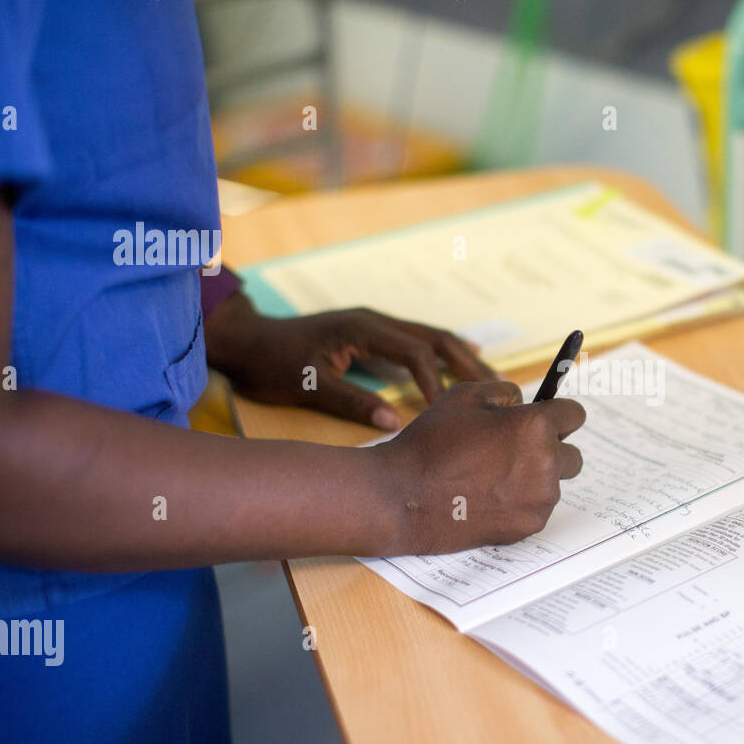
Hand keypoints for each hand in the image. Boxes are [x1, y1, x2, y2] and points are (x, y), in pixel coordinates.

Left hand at [205, 292, 496, 428]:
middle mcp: (374, 320)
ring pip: (431, 337)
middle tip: (498, 388)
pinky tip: (465, 361)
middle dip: (466, 364)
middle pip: (434, 338)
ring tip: (492, 379)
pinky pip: (419, 340)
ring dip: (461, 357)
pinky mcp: (372, 333)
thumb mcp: (308, 387)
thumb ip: (352, 403)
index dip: (434, 381)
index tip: (447, 409)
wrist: (246, 339)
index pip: (414, 352)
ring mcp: (375, 324)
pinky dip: (444, 354)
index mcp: (362, 329)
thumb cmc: (271, 363)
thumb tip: (393, 423)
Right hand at [370, 380, 585, 554]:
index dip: (559, 414)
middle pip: (572, 455)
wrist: (404, 497)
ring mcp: (540, 499)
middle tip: (517, 451)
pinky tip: (488, 498)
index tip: (549, 419)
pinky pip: (537, 508)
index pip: (574, 415)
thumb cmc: (432, 442)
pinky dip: (521, 503)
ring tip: (493, 477)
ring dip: (535, 478)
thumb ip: (504, 392)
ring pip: (554, 484)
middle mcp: (546, 463)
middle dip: (552, 450)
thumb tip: (523, 401)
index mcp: (535, 426)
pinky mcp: (528, 526)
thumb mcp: (465, 396)